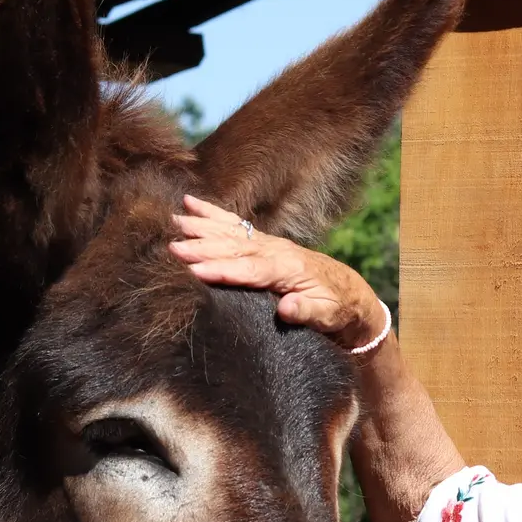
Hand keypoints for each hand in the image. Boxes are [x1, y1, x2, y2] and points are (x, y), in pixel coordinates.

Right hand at [169, 195, 388, 350]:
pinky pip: (234, 225)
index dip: (223, 270)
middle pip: (234, 248)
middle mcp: (276, 251)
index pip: (250, 270)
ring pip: (230, 233)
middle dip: (202, 247)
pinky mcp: (263, 242)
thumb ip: (308, 312)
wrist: (350, 293)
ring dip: (200, 227)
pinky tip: (190, 204)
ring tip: (172, 222)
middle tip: (171, 247)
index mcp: (289, 270)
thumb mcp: (328, 317)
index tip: (195, 269)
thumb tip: (287, 308)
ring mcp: (268, 243)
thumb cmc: (337, 310)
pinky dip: (212, 214)